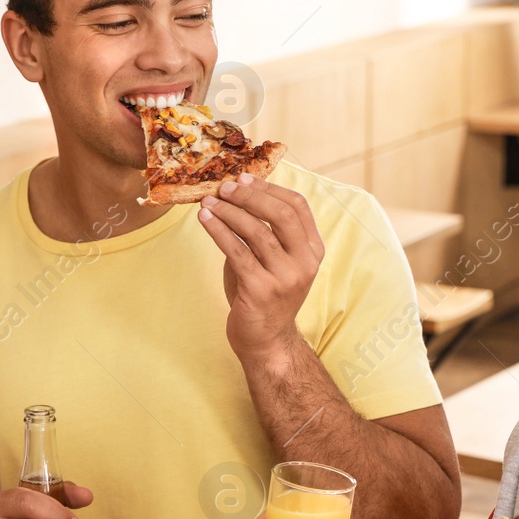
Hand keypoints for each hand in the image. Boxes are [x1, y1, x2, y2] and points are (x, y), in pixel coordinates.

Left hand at [197, 174, 323, 356]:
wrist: (265, 341)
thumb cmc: (264, 294)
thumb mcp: (273, 259)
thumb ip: (264, 230)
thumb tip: (235, 193)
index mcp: (313, 250)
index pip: (298, 206)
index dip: (269, 188)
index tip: (244, 178)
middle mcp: (305, 263)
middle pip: (281, 214)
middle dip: (249, 196)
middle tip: (224, 187)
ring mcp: (285, 277)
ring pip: (257, 231)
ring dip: (229, 212)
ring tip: (208, 202)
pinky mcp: (261, 290)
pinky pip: (237, 252)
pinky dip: (218, 231)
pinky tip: (205, 219)